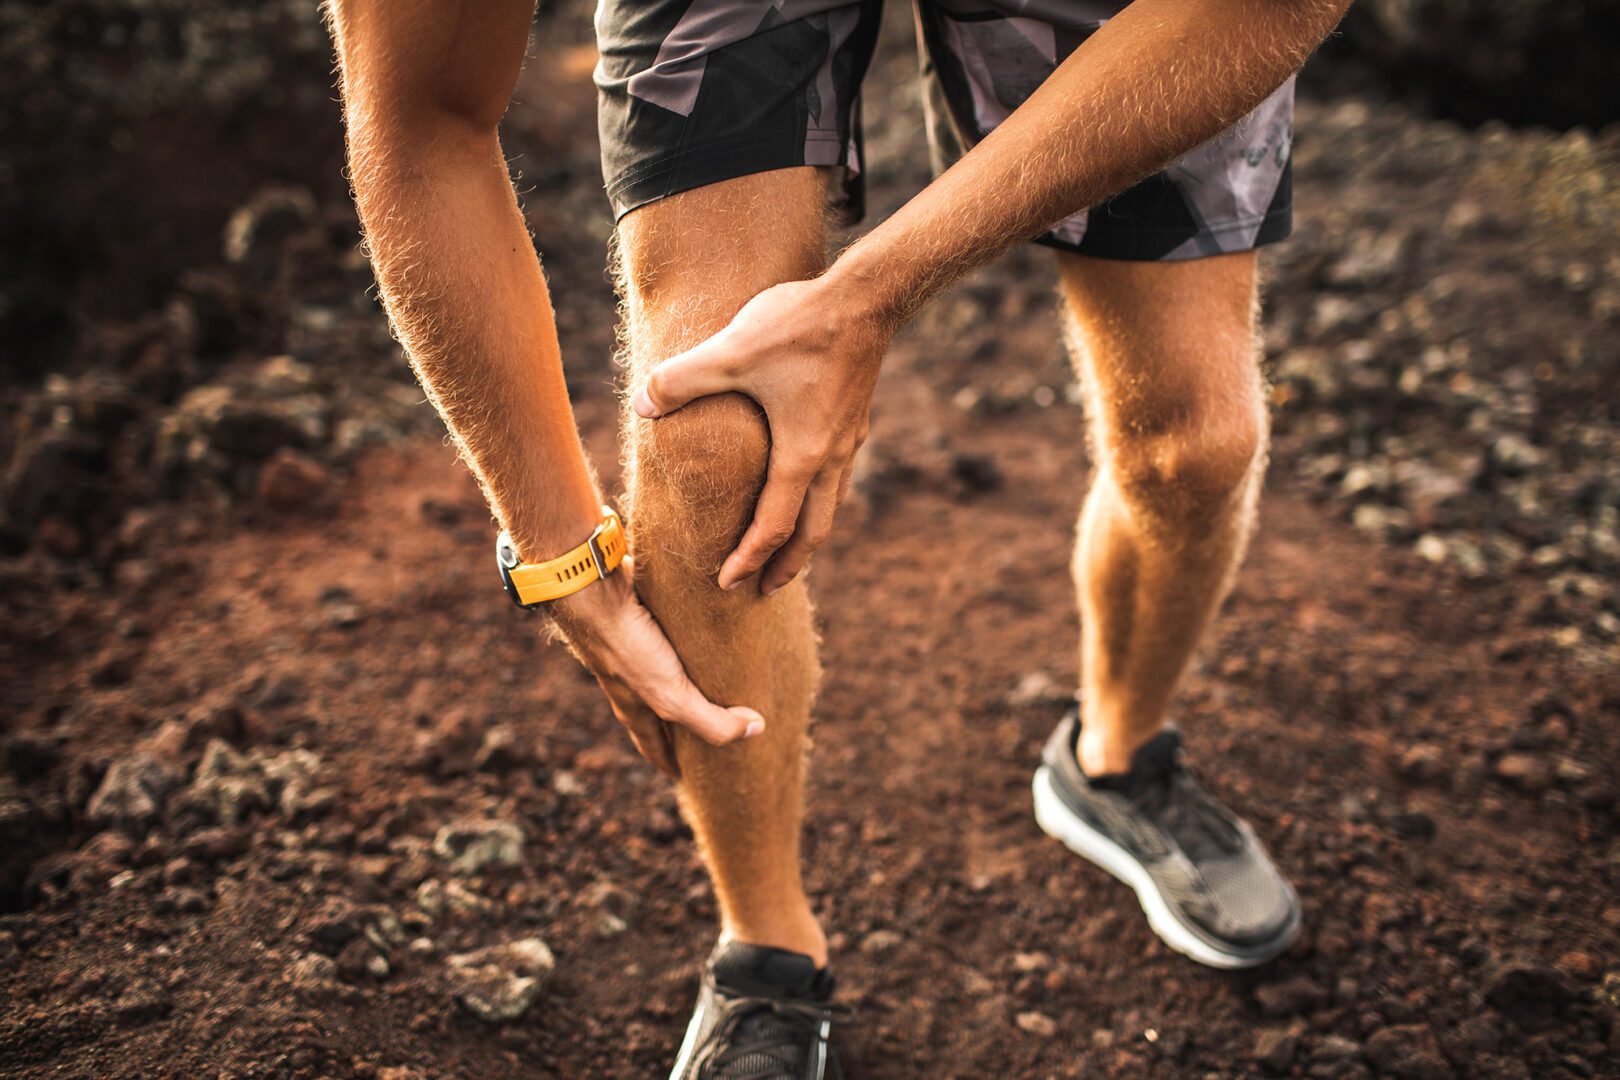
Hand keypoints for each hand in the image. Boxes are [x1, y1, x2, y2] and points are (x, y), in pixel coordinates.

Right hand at [550, 558, 763, 777]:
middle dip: (683, 727)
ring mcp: (636, 649)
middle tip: (712, 733)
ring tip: (719, 682)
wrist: (597, 589)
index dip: (672, 765)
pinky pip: (673, 638)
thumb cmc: (629, 647)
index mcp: (635, 708)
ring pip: (667, 674)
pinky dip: (691, 643)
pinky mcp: (646, 618)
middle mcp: (632, 682)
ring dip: (690, 682)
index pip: (653, 748)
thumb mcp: (671, 695)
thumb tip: (755, 729)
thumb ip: (711, 720)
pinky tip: (709, 634)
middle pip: (660, 713)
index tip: (690, 778)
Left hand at [632, 275, 893, 593]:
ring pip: (830, 506)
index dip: (747, 560)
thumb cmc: (800, 326)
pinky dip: (819, 499)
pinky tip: (803, 483)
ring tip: (786, 548)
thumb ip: (681, 380)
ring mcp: (848, 439)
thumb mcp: (731, 351)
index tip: (726, 583)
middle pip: (813, 533)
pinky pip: (837, 477)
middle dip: (786, 566)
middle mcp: (830, 458)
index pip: (773, 529)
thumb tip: (641, 404)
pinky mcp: (855, 418)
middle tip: (764, 589)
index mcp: (801, 457)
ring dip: (807, 534)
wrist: (867, 296)